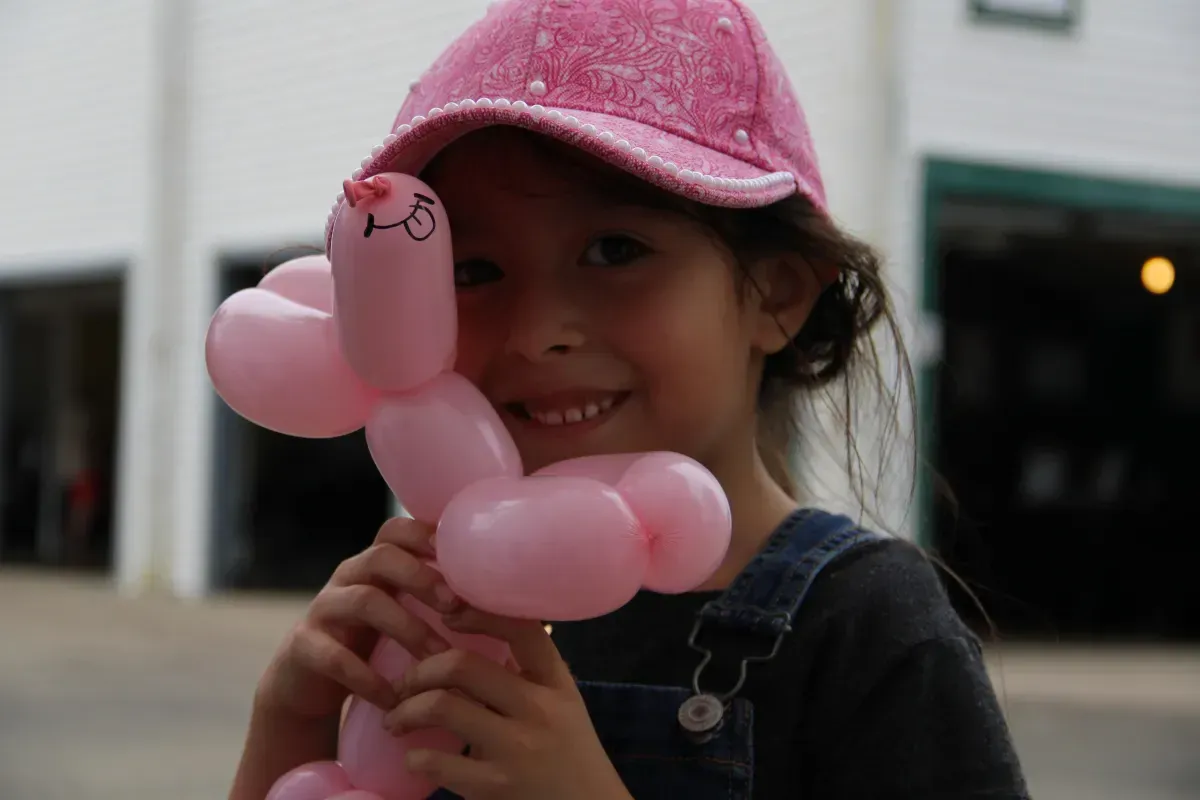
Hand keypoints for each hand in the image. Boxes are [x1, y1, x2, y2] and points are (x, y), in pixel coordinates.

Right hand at [255, 517, 462, 721]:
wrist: (307, 686)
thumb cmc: (368, 645)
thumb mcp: (399, 613)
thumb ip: (431, 598)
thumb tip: (498, 597)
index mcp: (372, 565)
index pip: (395, 531)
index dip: (426, 536)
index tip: (463, 559)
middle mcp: (346, 577)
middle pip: (381, 556)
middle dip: (422, 578)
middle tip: (455, 606)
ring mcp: (323, 609)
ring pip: (364, 601)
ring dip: (406, 628)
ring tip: (435, 658)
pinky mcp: (303, 647)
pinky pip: (335, 656)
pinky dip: (368, 678)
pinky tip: (394, 698)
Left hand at [382, 609, 632, 799]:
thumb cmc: (568, 750)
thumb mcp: (561, 701)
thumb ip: (527, 671)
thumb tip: (475, 628)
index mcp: (554, 682)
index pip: (519, 629)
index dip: (476, 613)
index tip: (448, 616)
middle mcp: (538, 709)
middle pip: (462, 665)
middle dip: (419, 671)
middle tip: (404, 685)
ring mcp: (516, 749)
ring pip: (442, 707)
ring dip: (405, 710)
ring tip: (396, 719)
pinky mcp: (495, 788)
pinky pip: (437, 763)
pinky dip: (415, 758)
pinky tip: (414, 758)